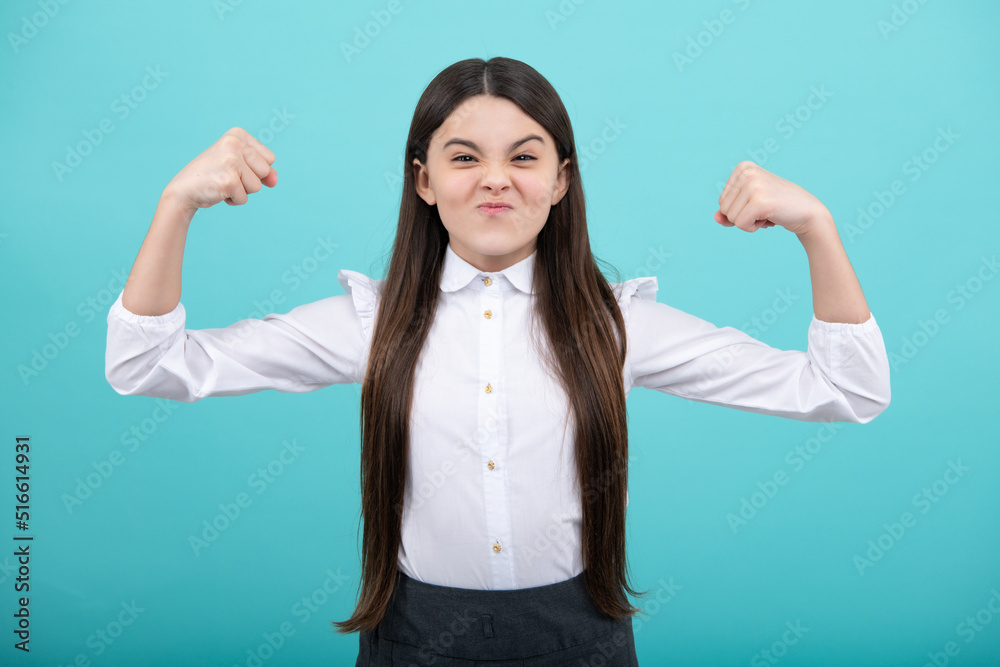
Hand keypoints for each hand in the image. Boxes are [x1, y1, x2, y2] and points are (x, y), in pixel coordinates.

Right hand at [162, 127, 276, 213]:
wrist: (184, 189)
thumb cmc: (214, 176)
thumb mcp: (240, 167)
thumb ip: (263, 171)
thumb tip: (275, 180)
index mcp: (237, 134)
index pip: (269, 159)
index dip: (255, 170)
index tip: (234, 166)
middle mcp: (234, 143)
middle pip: (265, 172)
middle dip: (250, 181)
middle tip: (227, 176)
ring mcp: (230, 161)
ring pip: (257, 187)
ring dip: (242, 191)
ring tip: (222, 183)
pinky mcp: (228, 180)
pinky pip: (244, 198)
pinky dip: (233, 200)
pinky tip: (218, 191)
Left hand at [715, 161, 829, 234]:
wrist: (807, 212)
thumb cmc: (776, 208)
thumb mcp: (748, 207)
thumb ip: (728, 213)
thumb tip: (716, 218)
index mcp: (743, 168)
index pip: (722, 201)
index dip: (739, 209)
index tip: (759, 202)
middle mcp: (747, 172)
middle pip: (724, 209)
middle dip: (743, 216)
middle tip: (765, 209)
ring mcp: (753, 185)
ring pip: (731, 218)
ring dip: (749, 222)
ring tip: (768, 212)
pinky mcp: (759, 201)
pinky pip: (741, 225)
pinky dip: (753, 228)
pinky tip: (770, 218)